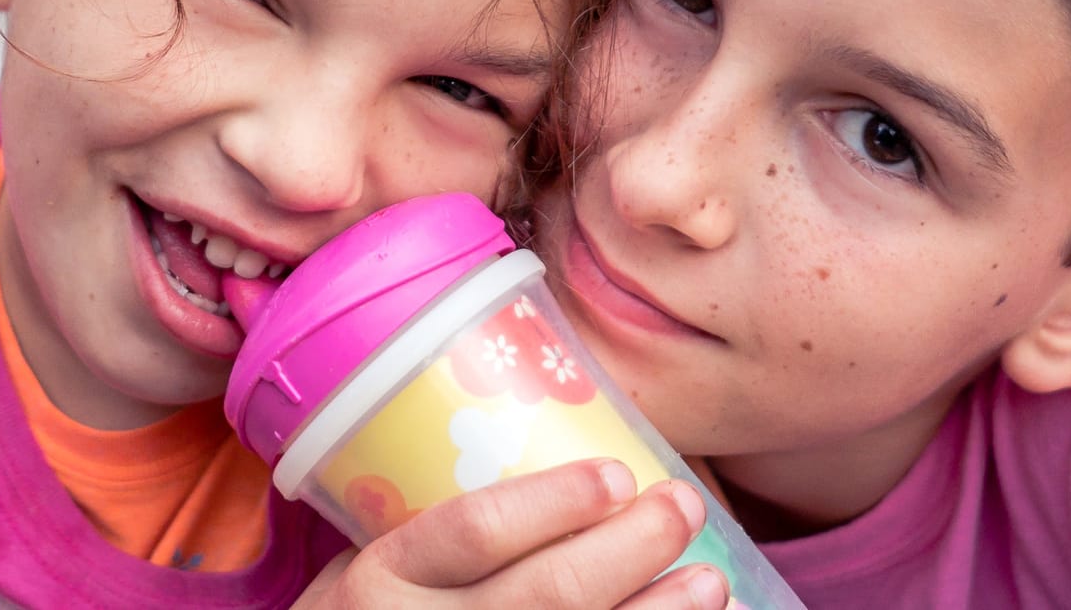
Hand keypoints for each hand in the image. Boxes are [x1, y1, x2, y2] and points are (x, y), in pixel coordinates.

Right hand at [292, 459, 727, 608]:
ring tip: (710, 581)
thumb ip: (427, 539)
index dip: (554, 501)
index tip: (619, 473)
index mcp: (378, 587)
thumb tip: (559, 472)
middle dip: (630, 548)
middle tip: (684, 507)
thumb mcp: (361, 578)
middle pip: (546, 597)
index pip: (474, 533)